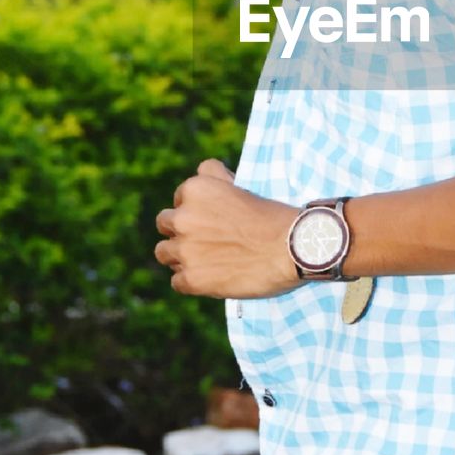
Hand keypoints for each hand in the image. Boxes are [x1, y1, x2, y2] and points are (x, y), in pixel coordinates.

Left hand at [154, 158, 301, 298]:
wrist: (291, 248)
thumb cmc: (272, 215)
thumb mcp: (241, 184)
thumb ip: (215, 178)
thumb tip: (203, 173)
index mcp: (195, 189)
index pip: (180, 197)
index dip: (195, 207)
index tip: (211, 217)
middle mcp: (183, 217)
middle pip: (164, 223)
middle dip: (180, 229)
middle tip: (203, 238)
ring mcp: (185, 250)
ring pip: (163, 252)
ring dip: (179, 255)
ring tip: (202, 259)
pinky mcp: (191, 279)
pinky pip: (177, 281)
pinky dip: (191, 281)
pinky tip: (210, 278)